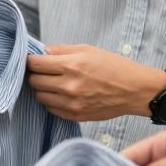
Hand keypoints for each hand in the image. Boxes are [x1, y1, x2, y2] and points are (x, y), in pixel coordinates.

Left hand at [26, 44, 161, 121]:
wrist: (135, 90)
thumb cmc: (114, 66)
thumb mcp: (88, 50)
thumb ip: (61, 50)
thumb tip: (41, 52)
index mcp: (71, 66)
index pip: (35, 64)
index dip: (30, 61)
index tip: (32, 60)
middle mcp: (69, 86)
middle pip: (34, 82)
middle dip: (35, 75)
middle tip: (42, 72)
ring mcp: (71, 103)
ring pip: (40, 97)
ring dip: (42, 89)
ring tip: (53, 83)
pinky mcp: (76, 115)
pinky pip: (51, 109)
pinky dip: (52, 102)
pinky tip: (61, 95)